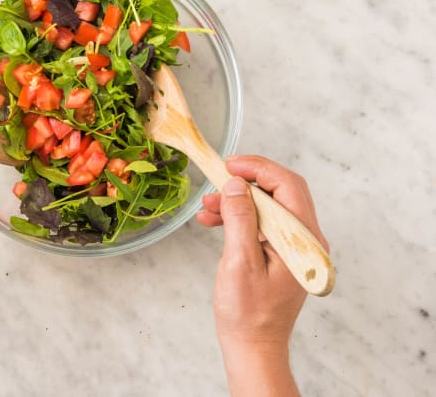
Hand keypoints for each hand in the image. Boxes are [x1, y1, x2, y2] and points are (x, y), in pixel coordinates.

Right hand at [197, 155, 328, 396]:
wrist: (253, 346)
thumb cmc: (248, 313)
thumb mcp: (240, 262)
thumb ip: (241, 219)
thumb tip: (235, 185)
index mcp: (303, 240)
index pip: (288, 186)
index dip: (258, 169)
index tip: (229, 165)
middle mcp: (305, 240)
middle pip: (280, 192)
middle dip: (246, 182)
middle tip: (217, 178)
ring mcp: (294, 247)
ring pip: (268, 207)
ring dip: (237, 201)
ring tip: (207, 207)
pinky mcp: (280, 253)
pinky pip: (262, 224)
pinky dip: (239, 217)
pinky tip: (213, 221)